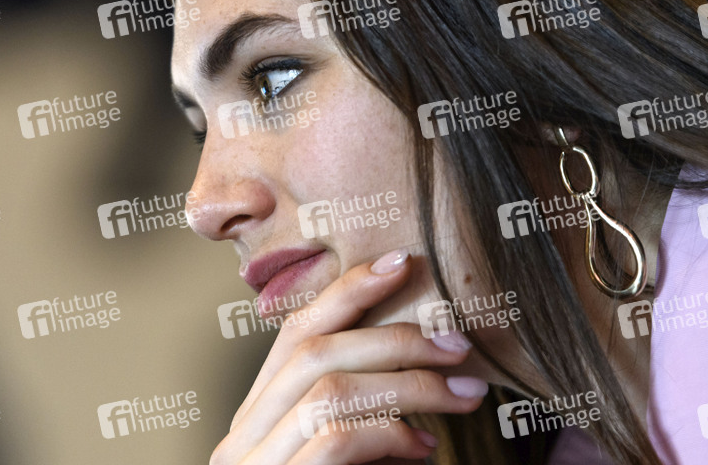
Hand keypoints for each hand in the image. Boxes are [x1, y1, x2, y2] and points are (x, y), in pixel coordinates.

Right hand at [211, 249, 488, 463]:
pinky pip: (334, 439)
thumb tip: (425, 384)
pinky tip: (424, 447)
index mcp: (257, 421)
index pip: (296, 333)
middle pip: (313, 352)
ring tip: (464, 394)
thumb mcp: (342, 463)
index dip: (347, 291)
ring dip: (407, 383)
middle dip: (393, 336)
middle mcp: (243, 439)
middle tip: (458, 345)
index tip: (401, 263)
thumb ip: (363, 423)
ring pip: (327, 389)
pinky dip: (388, 432)